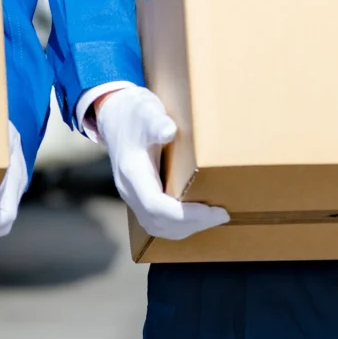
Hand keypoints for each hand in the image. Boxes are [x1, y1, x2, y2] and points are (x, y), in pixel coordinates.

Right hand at [94, 87, 228, 242]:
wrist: (115, 115)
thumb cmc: (134, 113)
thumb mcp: (146, 111)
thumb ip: (156, 121)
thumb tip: (168, 131)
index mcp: (132, 172)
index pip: (155, 205)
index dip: (184, 214)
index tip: (212, 210)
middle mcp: (129, 190)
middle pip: (158, 222)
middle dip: (192, 223)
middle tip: (222, 215)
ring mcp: (132, 195)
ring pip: (157, 226)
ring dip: (186, 227)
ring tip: (213, 218)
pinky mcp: (139, 196)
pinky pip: (157, 220)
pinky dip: (178, 224)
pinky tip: (198, 216)